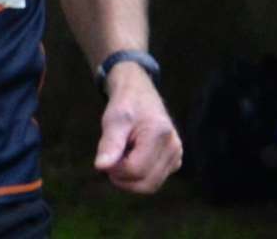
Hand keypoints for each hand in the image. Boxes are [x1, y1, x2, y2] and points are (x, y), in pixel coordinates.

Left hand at [94, 64, 182, 192]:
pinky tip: (132, 156)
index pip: (135, 169)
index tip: (105, 156)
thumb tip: (100, 167)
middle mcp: (173, 148)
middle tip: (111, 159)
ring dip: (131, 177)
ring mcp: (176, 156)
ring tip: (121, 155)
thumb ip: (109, 144)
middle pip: (146, 184)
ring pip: (151, 185)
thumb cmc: (125, 104)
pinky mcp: (174, 161)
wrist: (139, 92)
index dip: (115, 169)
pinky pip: (155, 179)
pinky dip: (140, 175)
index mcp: (160, 135)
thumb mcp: (113, 119)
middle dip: (123, 177)